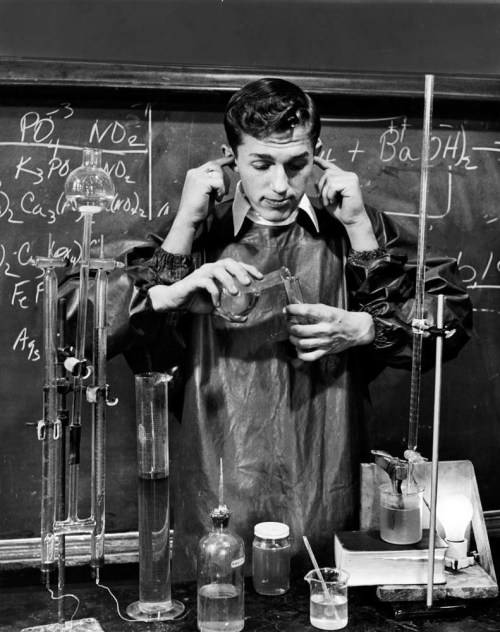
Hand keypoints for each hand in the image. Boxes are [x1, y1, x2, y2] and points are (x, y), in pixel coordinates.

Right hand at [148, 258, 262, 318]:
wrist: (176, 302)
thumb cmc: (196, 301)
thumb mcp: (215, 308)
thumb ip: (229, 312)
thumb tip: (245, 319)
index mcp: (218, 271)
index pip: (236, 265)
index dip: (249, 269)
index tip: (260, 277)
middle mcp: (211, 268)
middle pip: (228, 262)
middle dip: (240, 271)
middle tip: (248, 283)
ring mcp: (202, 273)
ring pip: (218, 269)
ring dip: (228, 280)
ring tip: (235, 293)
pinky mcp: (194, 280)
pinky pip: (206, 283)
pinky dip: (214, 292)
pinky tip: (217, 303)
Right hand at [176, 156, 234, 227]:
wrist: (189, 218)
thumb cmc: (199, 208)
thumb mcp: (207, 191)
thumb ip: (212, 182)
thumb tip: (224, 176)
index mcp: (195, 173)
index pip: (211, 163)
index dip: (223, 161)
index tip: (232, 159)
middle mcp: (195, 172)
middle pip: (217, 166)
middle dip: (225, 178)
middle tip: (224, 192)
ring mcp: (197, 176)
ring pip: (219, 172)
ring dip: (224, 186)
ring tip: (218, 196)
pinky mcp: (201, 181)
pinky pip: (219, 181)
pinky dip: (221, 190)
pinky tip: (217, 198)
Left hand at [284, 303, 374, 361]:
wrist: (356, 330)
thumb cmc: (340, 318)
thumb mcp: (327, 309)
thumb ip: (311, 308)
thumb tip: (294, 304)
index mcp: (326, 315)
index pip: (306, 311)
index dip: (293, 309)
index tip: (286, 309)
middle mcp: (325, 329)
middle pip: (300, 330)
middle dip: (290, 326)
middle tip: (289, 323)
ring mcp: (325, 341)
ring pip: (302, 343)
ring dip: (292, 339)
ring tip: (292, 335)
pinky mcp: (326, 351)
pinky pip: (309, 356)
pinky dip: (300, 353)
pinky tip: (298, 347)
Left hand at [313, 155, 367, 225]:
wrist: (351, 220)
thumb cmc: (340, 211)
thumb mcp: (328, 198)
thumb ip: (323, 189)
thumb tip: (315, 181)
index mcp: (344, 177)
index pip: (331, 167)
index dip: (322, 162)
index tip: (314, 159)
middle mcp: (349, 175)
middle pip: (327, 173)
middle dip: (322, 188)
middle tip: (326, 200)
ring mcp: (351, 178)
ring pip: (329, 179)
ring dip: (325, 193)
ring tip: (330, 202)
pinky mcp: (352, 183)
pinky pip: (333, 185)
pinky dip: (330, 195)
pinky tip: (334, 201)